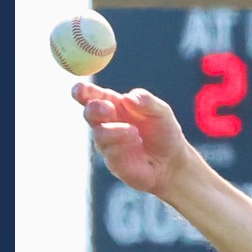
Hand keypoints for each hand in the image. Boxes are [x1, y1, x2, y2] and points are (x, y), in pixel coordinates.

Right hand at [72, 82, 194, 196]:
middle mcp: (108, 123)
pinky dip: (122, 144)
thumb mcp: (162, 112)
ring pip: (99, 133)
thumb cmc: (165, 133)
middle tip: (108, 109)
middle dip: (94, 109)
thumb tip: (127, 98)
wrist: (172, 162)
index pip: (94, 96)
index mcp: (116, 106)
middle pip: (89, 113)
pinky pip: (109, 151)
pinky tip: (136, 143)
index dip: (83, 92)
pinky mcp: (112, 162)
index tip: (78, 89)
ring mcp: (108, 144)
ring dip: (116, 130)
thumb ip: (147, 101)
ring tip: (135, 133)